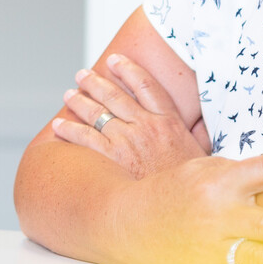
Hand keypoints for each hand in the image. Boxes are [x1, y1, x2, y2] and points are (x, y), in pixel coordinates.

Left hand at [54, 54, 208, 177]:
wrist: (186, 204)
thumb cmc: (194, 183)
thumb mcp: (203, 153)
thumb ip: (199, 135)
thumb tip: (202, 125)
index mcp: (169, 121)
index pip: (146, 86)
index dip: (129, 70)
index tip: (116, 60)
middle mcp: (146, 126)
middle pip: (116, 96)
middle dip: (95, 82)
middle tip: (82, 74)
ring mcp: (128, 141)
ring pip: (97, 113)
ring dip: (80, 101)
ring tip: (69, 94)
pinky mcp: (113, 158)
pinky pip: (85, 138)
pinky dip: (70, 130)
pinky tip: (58, 125)